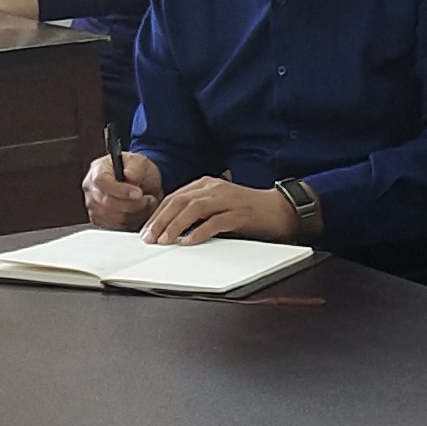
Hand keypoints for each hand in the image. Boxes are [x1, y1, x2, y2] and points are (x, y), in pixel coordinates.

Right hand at [83, 150, 162, 228]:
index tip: (138, 193)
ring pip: (113, 217)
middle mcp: (91, 188)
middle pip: (107, 202)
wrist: (142, 185)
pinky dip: (131, 222)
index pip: (101, 181)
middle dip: (132, 204)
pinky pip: (115, 226)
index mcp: (98, 169)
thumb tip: (129, 174)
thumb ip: (136, 167)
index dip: (120, 190)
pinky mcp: (100, 220)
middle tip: (148, 199)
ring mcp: (93, 205)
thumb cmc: (139, 172)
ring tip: (146, 204)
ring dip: (134, 213)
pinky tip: (138, 212)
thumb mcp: (142, 163)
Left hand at [146, 177, 293, 245]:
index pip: (175, 197)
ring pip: (194, 209)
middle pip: (180, 201)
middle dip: (161, 220)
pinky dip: (200, 232)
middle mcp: (215, 188)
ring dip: (176, 226)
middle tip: (149, 238)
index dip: (158, 214)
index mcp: (207, 184)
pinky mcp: (240, 214)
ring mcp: (228, 200)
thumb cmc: (248, 210)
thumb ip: (197, 210)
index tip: (147, 230)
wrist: (280, 209)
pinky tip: (189, 241)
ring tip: (165, 240)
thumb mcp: (218, 205)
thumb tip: (171, 226)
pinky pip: (216, 222)